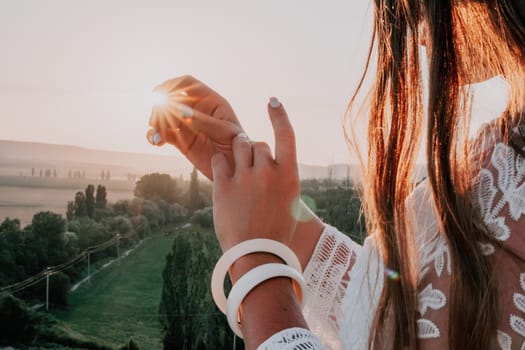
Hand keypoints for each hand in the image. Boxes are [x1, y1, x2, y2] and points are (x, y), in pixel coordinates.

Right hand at [147, 75, 242, 179]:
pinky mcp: (181, 141)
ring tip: (156, 134)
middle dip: (160, 106)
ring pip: (164, 116)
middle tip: (156, 120)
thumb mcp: (224, 133)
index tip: (160, 94)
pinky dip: (155, 136)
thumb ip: (203, 121)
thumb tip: (181, 111)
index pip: (188, 83)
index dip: (172, 85)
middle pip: (171, 99)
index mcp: (211, 101)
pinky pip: (163, 134)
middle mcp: (197, 111)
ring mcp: (188, 125)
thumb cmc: (239, 148)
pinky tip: (155, 141)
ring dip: (155, 122)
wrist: (239, 170)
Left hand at [211, 98, 299, 250]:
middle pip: (258, 144)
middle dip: (253, 152)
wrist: (256, 256)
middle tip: (250, 169)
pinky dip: (221, 165)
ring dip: (237, 154)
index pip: (286, 135)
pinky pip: (219, 159)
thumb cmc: (276, 234)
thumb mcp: (289, 204)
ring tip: (237, 170)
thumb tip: (272, 165)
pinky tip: (224, 178)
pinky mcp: (224, 184)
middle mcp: (268, 172)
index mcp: (289, 176)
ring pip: (238, 147)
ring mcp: (245, 177)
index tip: (273, 101)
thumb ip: (282, 180)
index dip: (280, 115)